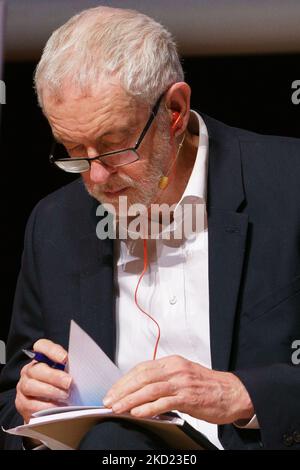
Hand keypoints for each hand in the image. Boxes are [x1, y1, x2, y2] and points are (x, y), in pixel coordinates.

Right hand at [16, 339, 71, 423]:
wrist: (50, 407)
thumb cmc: (61, 386)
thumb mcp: (67, 373)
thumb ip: (72, 368)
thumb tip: (84, 369)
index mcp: (40, 358)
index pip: (41, 346)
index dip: (52, 351)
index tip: (65, 358)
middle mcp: (29, 370)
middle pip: (37, 369)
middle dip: (54, 376)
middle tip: (69, 382)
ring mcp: (23, 386)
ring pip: (31, 386)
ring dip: (50, 391)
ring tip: (65, 396)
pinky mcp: (22, 403)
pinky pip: (30, 404)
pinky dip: (45, 406)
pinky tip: (57, 407)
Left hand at [103, 355, 253, 423]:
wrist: (234, 392)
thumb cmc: (209, 386)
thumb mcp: (184, 376)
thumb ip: (164, 380)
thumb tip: (141, 390)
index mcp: (173, 363)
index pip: (142, 368)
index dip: (125, 380)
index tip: (113, 390)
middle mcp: (176, 369)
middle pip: (142, 377)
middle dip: (123, 389)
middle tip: (109, 400)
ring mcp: (182, 382)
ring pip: (150, 389)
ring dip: (130, 399)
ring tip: (117, 407)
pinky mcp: (189, 397)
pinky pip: (164, 402)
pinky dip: (148, 408)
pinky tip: (137, 413)